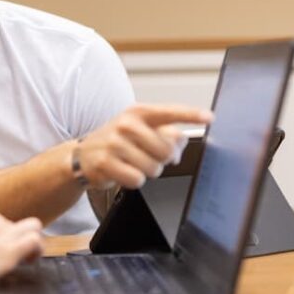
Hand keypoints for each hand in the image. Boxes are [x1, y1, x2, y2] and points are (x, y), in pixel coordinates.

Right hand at [0, 204, 42, 293]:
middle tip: (13, 254)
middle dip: (14, 237)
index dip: (0, 233)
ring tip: (25, 257)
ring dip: (28, 241)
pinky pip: (35, 240)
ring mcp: (2, 232)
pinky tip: (29, 260)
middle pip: (13, 224)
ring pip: (31, 227)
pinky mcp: (9, 249)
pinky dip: (36, 250)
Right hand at [75, 104, 211, 189]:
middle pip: (166, 151)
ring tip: (132, 164)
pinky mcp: (106, 163)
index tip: (210, 117)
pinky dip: (134, 181)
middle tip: (149, 157)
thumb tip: (181, 142)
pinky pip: (137, 180)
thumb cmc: (118, 141)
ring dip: (147, 172)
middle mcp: (126, 124)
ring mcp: (114, 143)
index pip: (170, 112)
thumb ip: (166, 134)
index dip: (191, 115)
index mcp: (139, 112)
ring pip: (153, 168)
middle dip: (162, 160)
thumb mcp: (140, 130)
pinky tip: (123, 172)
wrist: (83, 155)